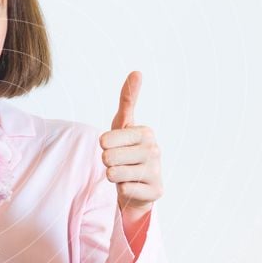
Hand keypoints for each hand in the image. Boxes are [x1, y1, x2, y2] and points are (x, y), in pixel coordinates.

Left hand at [99, 71, 163, 214]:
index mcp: (145, 132)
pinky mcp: (156, 191)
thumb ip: (127, 99)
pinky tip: (133, 187)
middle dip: (108, 163)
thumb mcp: (124, 124)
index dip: (104, 146)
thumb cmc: (128, 151)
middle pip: (108, 157)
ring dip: (114, 177)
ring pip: (114, 174)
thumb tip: (137, 71)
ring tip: (125, 174)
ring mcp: (157, 171)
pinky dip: (123, 191)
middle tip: (119, 163)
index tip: (116, 147)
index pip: (105, 140)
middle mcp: (154, 150)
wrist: (139, 186)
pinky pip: (124, 191)